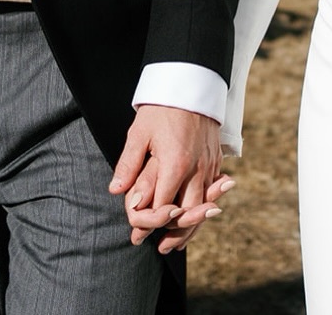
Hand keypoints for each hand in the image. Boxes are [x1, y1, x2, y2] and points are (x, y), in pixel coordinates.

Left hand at [109, 106, 227, 252]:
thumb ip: (129, 164)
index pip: (162, 206)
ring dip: (190, 227)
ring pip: (203, 207)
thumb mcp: (140, 132)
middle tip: (159, 248)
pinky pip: (212, 193)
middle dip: (172, 233)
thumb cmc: (162, 108)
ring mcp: (209, 165)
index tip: (136, 235)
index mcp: (175, 164)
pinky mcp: (216, 160)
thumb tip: (115, 190)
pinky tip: (197, 217)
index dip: (148, 224)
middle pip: (186, 213)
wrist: (192, 82)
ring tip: (176, 243)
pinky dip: (204, 210)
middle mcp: (196, 169)